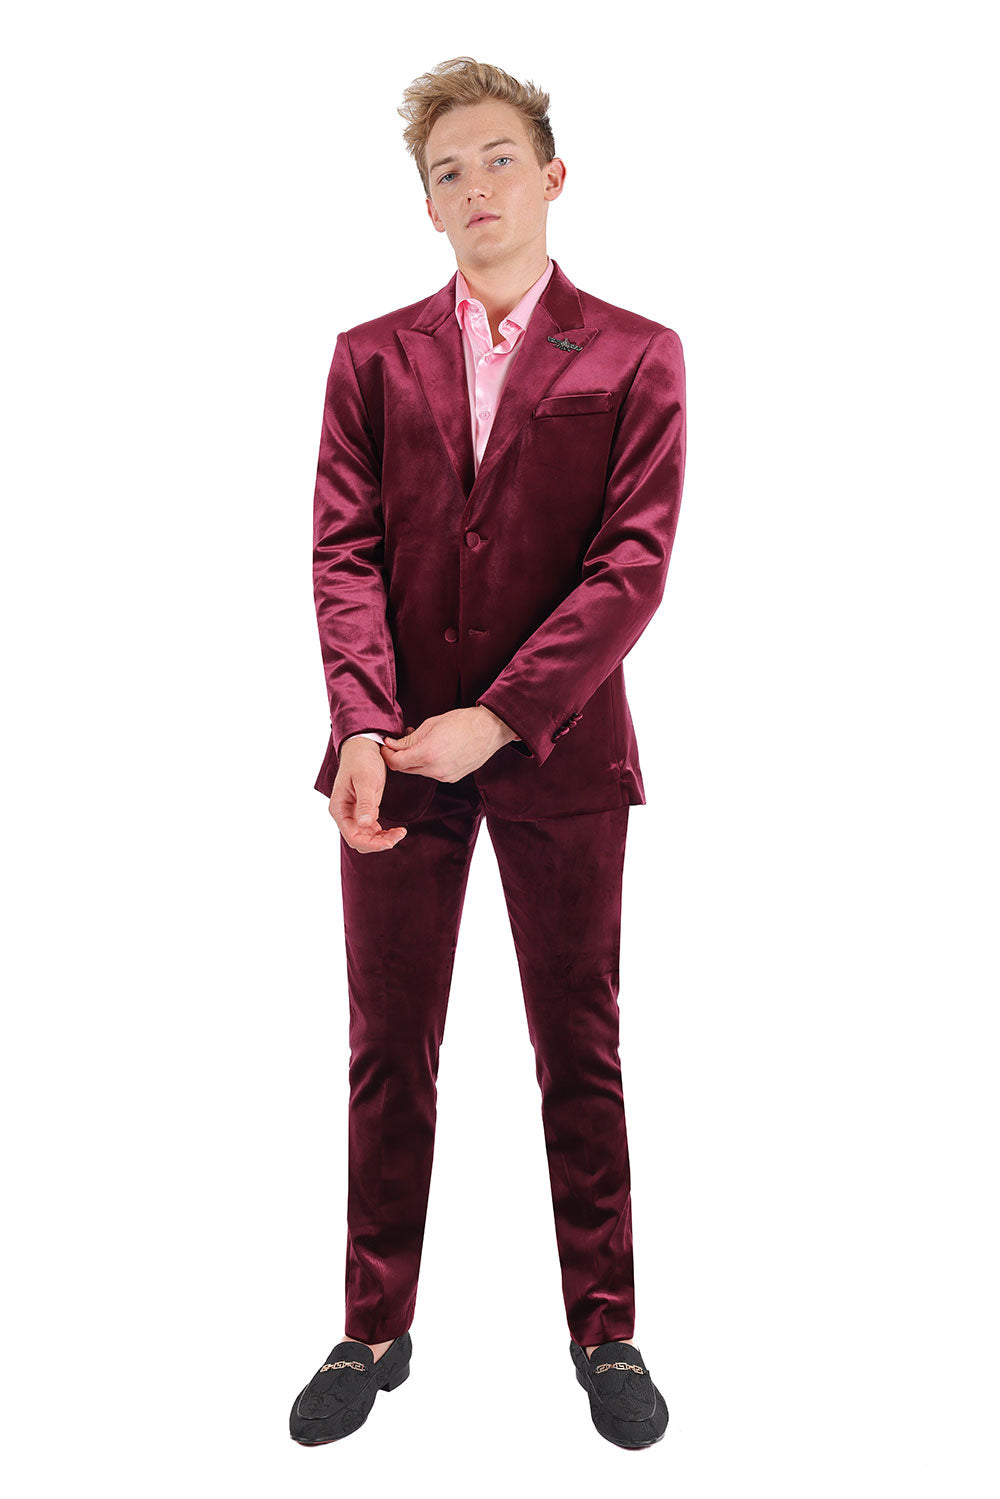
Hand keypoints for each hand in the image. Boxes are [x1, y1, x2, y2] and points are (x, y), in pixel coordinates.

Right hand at [329, 738, 407, 851]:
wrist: (364, 747)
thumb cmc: (362, 760)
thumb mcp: (366, 780)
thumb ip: (366, 803)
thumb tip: (365, 824)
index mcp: (339, 808)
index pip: (352, 836)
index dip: (371, 844)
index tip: (390, 842)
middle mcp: (344, 814)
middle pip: (359, 840)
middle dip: (379, 843)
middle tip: (399, 835)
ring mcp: (354, 814)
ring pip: (367, 838)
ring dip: (383, 839)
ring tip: (401, 832)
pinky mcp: (364, 811)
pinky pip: (373, 830)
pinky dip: (384, 833)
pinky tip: (397, 829)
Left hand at [381, 707, 516, 780]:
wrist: (490, 730)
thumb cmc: (462, 722)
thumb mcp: (430, 725)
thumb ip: (408, 739)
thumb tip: (391, 745)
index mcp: (428, 754)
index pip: (396, 762)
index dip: (387, 754)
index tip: (386, 745)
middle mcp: (435, 769)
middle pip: (405, 769)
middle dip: (399, 756)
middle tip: (401, 740)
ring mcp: (445, 776)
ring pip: (418, 771)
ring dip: (413, 759)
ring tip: (421, 741)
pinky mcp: (452, 778)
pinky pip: (432, 773)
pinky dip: (427, 763)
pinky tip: (433, 749)